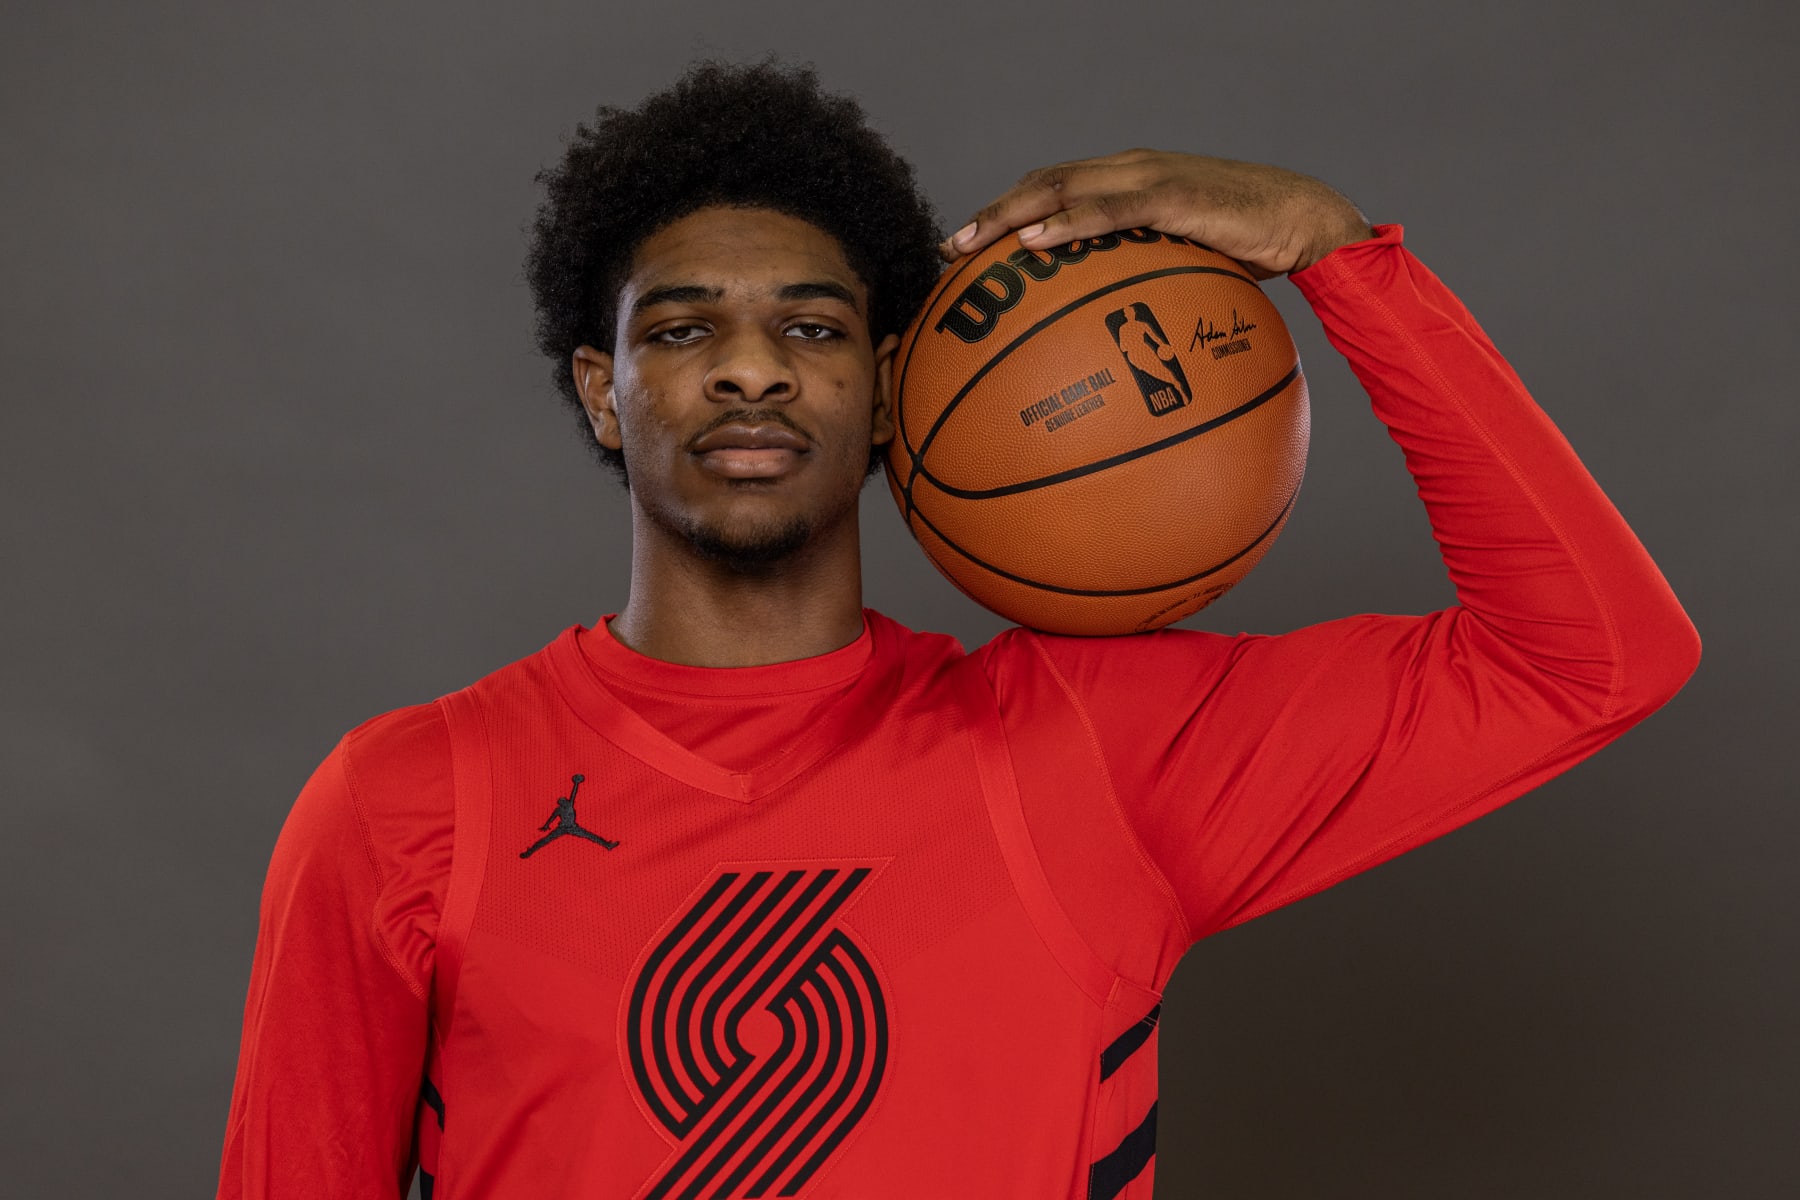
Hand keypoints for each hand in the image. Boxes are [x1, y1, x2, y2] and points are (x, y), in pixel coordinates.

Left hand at [941, 149, 1373, 279]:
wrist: (1305, 222)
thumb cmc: (1250, 252)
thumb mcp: (1187, 270)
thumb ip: (1149, 290)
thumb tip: (1115, 344)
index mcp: (1129, 182)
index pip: (1055, 189)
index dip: (1007, 213)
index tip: (969, 249)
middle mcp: (1130, 170)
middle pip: (1044, 183)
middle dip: (992, 215)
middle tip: (952, 250)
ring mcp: (1149, 178)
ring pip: (1062, 186)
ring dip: (1010, 214)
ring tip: (973, 245)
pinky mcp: (1173, 196)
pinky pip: (1109, 207)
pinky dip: (1067, 222)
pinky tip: (1035, 243)